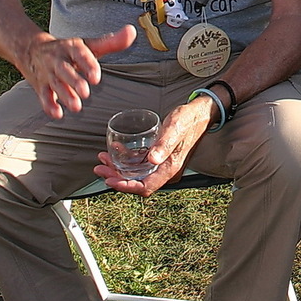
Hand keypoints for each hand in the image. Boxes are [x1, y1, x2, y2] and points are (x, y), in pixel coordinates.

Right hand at [23, 25, 135, 118]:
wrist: (32, 49)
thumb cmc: (68, 50)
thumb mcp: (88, 44)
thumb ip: (111, 42)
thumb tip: (132, 31)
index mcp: (71, 47)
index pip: (80, 54)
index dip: (88, 65)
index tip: (96, 77)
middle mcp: (58, 60)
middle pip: (65, 70)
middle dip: (74, 82)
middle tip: (85, 93)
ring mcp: (48, 73)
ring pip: (55, 84)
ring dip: (65, 95)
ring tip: (76, 106)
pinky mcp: (41, 85)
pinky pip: (43, 95)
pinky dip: (49, 105)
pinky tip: (57, 113)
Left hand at [94, 96, 214, 195]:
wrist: (201, 114)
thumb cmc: (188, 120)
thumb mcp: (174, 129)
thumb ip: (164, 145)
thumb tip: (152, 160)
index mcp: (170, 168)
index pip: (145, 187)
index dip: (125, 186)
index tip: (109, 179)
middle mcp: (166, 171)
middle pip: (137, 183)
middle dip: (117, 178)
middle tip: (100, 168)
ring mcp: (163, 165)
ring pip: (137, 174)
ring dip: (119, 169)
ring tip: (104, 159)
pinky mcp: (160, 157)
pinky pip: (141, 164)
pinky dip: (127, 160)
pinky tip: (117, 150)